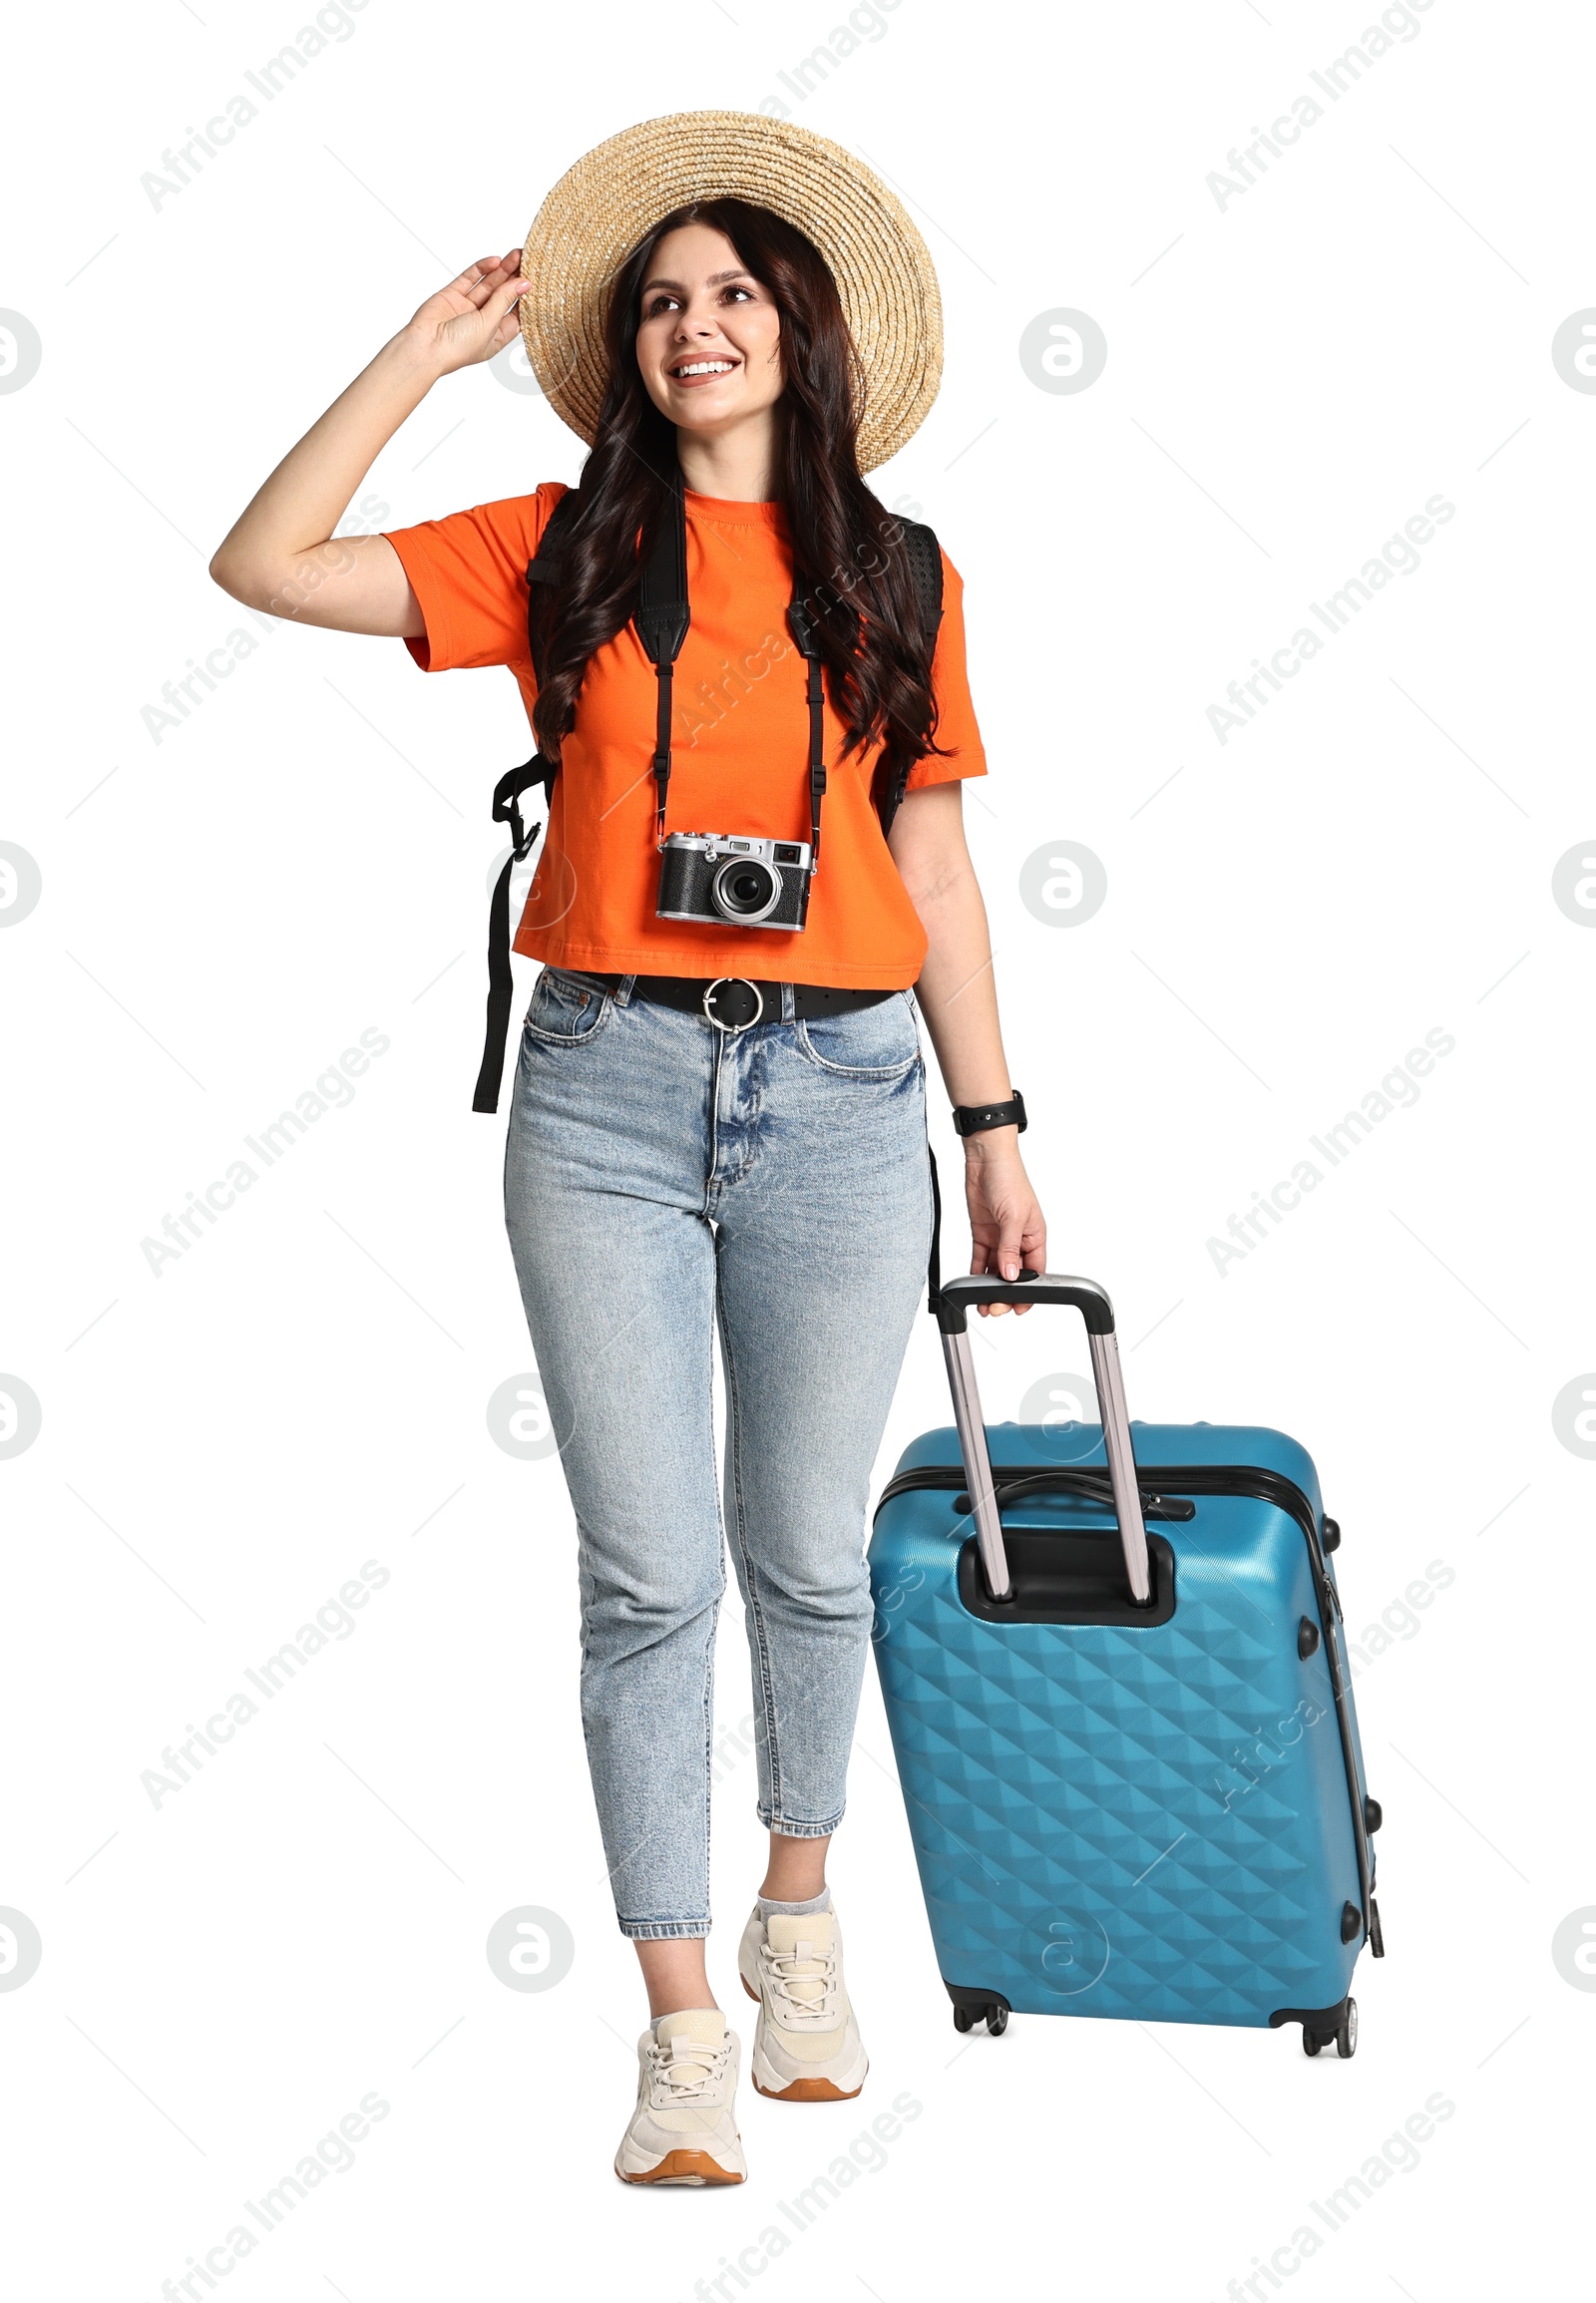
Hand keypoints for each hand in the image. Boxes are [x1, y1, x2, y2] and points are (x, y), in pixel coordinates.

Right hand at [400, 250, 528, 377]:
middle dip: (515, 278)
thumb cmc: (457, 347)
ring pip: (489, 284)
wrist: (425, 346)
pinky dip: (482, 268)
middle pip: (503, 296)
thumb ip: (504, 301)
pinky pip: (470, 278)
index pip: (515, 314)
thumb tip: (523, 283)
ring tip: (516, 254)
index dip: (525, 298)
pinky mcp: (452, 294)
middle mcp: (482, 321)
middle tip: (529, 260)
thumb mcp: (489, 324)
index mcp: (495, 337)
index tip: (536, 282)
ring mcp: (467, 307)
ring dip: (502, 270)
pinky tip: (495, 260)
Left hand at [964, 1140, 1046, 1315]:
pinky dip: (976, 1273)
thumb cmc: (1009, 1179)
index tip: (1019, 1307)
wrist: (986, 1158)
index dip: (1029, 1291)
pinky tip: (973, 1285)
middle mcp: (1019, 1239)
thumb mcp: (1013, 1216)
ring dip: (990, 1287)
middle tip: (995, 1307)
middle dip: (1006, 1293)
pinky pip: (980, 1258)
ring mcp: (1000, 1237)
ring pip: (996, 1270)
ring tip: (982, 1303)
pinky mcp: (983, 1233)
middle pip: (1015, 1274)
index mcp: (1035, 1236)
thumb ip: (1011, 1248)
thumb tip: (1013, 1275)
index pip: (1035, 1271)